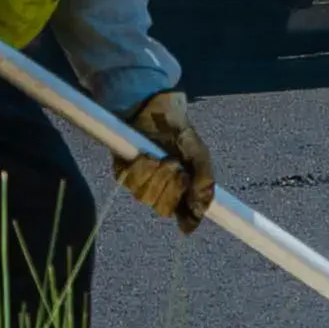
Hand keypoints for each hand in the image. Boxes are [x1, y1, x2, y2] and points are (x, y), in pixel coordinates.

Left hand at [113, 89, 216, 231]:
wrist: (156, 108)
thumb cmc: (180, 131)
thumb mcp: (199, 155)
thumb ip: (204, 182)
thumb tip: (200, 212)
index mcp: (181, 190)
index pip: (184, 217)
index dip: (187, 219)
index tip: (188, 219)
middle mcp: (160, 189)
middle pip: (164, 209)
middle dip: (172, 188)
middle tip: (177, 167)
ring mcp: (140, 182)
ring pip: (146, 198)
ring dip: (157, 177)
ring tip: (164, 158)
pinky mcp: (123, 171)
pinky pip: (130, 182)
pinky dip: (141, 169)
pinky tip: (147, 156)